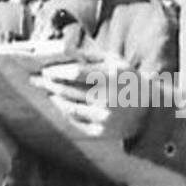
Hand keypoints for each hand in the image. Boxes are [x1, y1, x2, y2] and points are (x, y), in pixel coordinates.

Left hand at [32, 54, 147, 143]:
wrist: (149, 111)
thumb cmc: (128, 80)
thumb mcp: (115, 62)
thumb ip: (91, 56)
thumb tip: (63, 53)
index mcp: (113, 77)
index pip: (76, 73)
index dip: (57, 71)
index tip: (45, 69)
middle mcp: (108, 98)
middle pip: (69, 90)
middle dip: (50, 84)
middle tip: (36, 79)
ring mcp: (104, 118)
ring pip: (69, 107)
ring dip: (55, 97)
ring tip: (47, 90)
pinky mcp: (100, 132)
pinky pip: (75, 120)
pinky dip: (65, 111)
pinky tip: (59, 103)